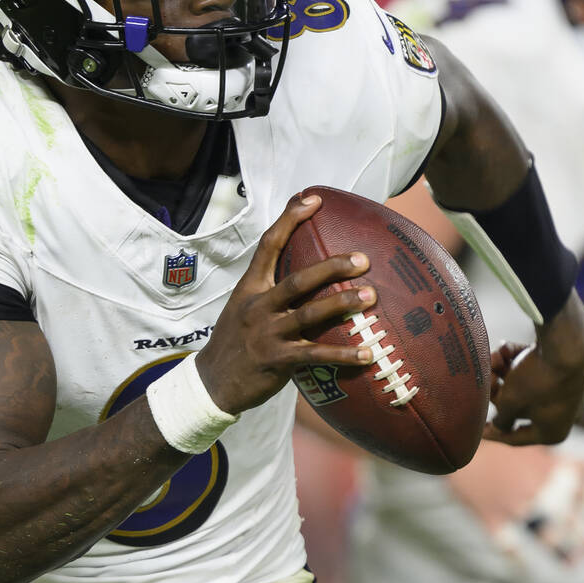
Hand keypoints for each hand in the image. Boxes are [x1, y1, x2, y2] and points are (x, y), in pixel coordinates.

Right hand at [196, 193, 375, 414]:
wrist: (212, 382)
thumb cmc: (236, 340)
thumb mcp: (244, 306)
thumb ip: (270, 289)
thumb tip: (307, 271)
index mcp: (250, 287)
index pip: (269, 245)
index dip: (290, 220)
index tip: (313, 200)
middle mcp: (258, 306)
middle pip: (298, 280)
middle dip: (331, 267)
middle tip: (362, 259)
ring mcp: (268, 334)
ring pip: (309, 314)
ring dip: (342, 304)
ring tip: (371, 296)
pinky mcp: (278, 361)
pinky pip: (316, 355)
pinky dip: (343, 355)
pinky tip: (367, 353)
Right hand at [447, 444, 583, 567]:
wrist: (459, 446)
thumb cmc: (496, 444)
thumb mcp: (533, 447)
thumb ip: (564, 460)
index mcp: (547, 469)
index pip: (579, 491)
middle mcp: (535, 489)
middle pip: (567, 518)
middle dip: (583, 535)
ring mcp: (514, 506)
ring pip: (545, 535)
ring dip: (561, 551)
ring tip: (571, 563)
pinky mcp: (492, 518)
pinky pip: (509, 546)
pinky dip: (518, 560)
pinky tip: (524, 568)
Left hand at [485, 293, 583, 444]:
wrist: (566, 344)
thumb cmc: (537, 379)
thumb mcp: (510, 402)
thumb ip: (501, 418)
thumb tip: (500, 425)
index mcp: (552, 432)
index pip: (515, 438)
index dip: (493, 434)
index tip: (478, 431)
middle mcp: (560, 415)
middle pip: (517, 407)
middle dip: (496, 389)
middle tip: (484, 376)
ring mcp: (562, 391)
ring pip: (522, 385)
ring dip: (502, 371)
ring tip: (494, 357)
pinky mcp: (561, 370)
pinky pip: (533, 370)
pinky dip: (517, 359)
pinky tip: (505, 348)